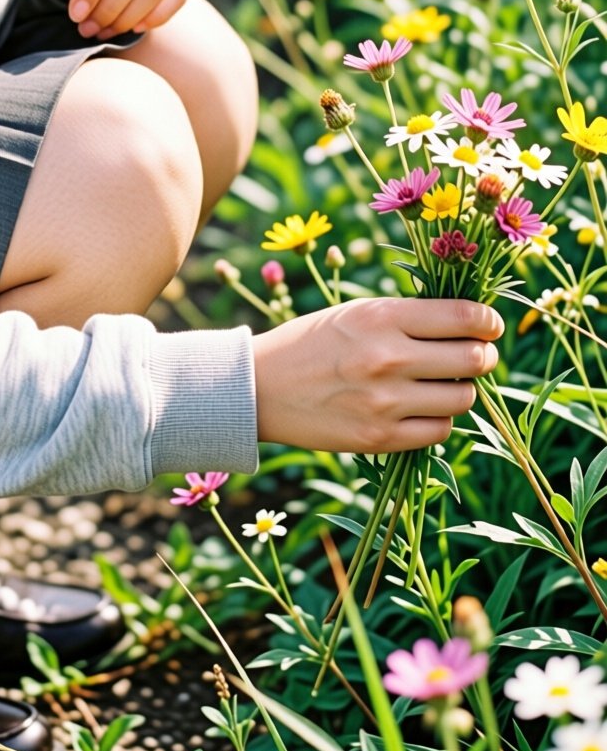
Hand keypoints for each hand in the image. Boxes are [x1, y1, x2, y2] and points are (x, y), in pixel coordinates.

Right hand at [252, 295, 503, 453]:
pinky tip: (421, 407)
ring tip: (442, 382)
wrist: (260, 388)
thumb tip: (469, 326)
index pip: (464, 318)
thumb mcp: (357, 313)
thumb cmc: (313, 342)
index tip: (489, 325)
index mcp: (382, 317)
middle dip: (483, 356)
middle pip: (474, 360)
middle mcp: (388, 358)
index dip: (488, 322)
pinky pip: (440, 431)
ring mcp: (385, 402)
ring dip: (461, 390)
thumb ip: (409, 317)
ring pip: (463, 399)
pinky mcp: (380, 438)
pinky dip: (439, 419)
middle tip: (477, 355)